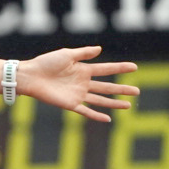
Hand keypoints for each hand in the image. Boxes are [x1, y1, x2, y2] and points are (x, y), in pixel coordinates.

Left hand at [18, 45, 138, 122]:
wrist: (31, 76)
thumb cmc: (46, 63)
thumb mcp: (67, 54)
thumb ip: (83, 53)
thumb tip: (100, 49)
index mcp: (83, 69)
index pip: (106, 69)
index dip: (120, 68)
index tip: (134, 67)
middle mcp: (83, 83)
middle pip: (107, 87)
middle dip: (122, 89)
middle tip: (137, 91)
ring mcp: (78, 94)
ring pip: (100, 100)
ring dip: (114, 103)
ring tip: (129, 105)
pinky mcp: (70, 104)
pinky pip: (86, 111)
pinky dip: (96, 115)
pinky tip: (108, 119)